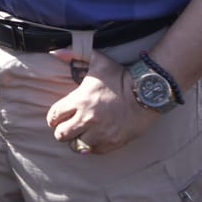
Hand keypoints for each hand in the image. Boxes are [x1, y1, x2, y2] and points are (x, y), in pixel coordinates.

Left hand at [44, 53, 158, 154]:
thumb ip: (75, 54)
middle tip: (68, 127)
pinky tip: (94, 138)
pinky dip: (91, 146)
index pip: (54, 116)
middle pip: (61, 135)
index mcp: (80, 100)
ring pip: (76, 146)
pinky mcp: (113, 142)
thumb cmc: (121, 76)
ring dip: (76, 140)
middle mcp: (87, 119)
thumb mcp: (98, 60)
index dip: (53, 117)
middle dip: (62, 130)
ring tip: (81, 134)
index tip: (57, 117)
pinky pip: (94, 151)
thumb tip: (54, 51)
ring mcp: (100, 133)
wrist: (147, 93)